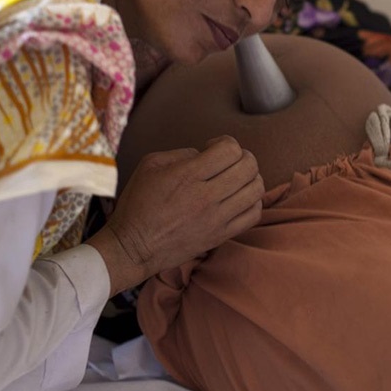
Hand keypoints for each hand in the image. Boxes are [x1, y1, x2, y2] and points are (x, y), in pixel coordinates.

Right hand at [88, 136, 262, 294]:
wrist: (133, 247)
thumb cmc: (138, 204)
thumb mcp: (150, 165)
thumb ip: (182, 153)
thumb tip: (205, 155)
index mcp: (187, 176)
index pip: (230, 150)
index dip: (225, 142)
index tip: (212, 148)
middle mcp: (206, 197)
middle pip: (249, 167)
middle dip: (242, 156)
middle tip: (227, 161)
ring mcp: (216, 219)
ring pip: (256, 189)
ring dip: (250, 177)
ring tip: (235, 178)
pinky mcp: (221, 236)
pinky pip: (253, 214)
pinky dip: (252, 201)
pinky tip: (238, 198)